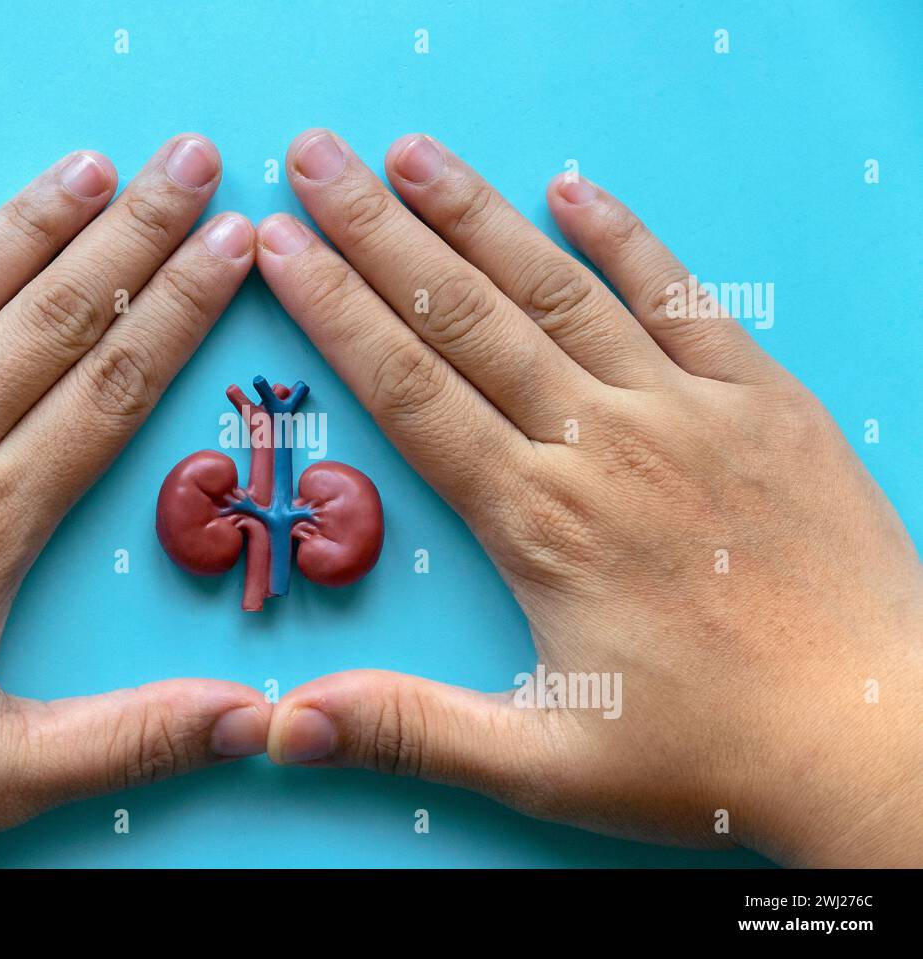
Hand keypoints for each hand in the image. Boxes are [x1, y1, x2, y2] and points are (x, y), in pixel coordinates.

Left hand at [0, 134, 270, 866]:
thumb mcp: (3, 775)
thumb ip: (137, 738)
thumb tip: (261, 720)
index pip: (110, 389)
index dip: (179, 310)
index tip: (229, 243)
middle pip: (49, 321)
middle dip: (133, 235)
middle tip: (189, 162)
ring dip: (26, 225)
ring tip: (90, 166)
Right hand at [253, 129, 922, 866]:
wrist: (880, 738)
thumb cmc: (713, 759)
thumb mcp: (543, 764)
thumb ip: (407, 729)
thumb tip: (278, 728)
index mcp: (538, 520)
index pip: (410, 387)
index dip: (335, 309)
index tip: (281, 243)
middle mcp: (602, 442)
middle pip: (465, 316)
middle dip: (378, 231)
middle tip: (315, 158)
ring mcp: (688, 409)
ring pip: (559, 290)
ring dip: (479, 215)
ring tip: (412, 154)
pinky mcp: (763, 401)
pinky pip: (682, 299)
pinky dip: (625, 238)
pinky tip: (572, 187)